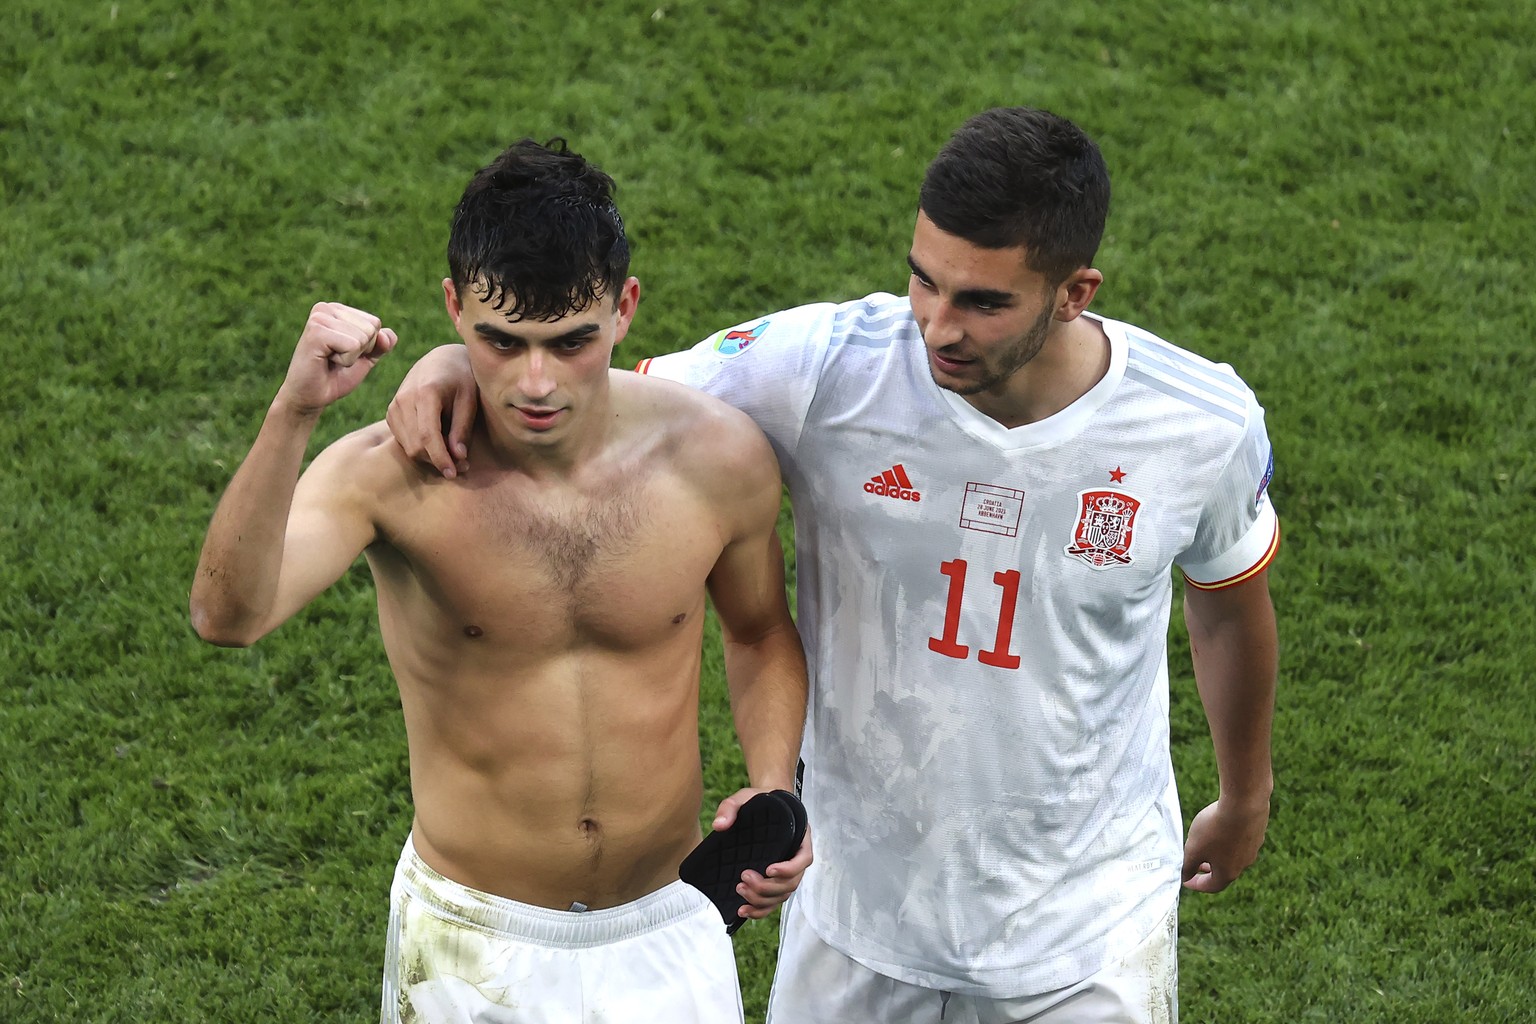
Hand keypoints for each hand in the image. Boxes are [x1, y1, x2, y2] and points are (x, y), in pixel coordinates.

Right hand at [276, 303, 396, 415]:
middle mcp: (326, 308)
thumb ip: (381, 344)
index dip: (367, 346)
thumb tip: (387, 335)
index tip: (343, 353)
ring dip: (351, 357)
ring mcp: (319, 318)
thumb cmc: (335, 376)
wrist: (311, 397)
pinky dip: (345, 360)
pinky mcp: (316, 332)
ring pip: (363, 337)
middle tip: (335, 358)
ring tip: (330, 359)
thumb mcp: (365, 358)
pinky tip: (325, 361)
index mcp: (337, 310)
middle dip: (360, 351)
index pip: (375, 323)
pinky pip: (353, 345)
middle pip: (371, 329)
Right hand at [385, 344, 477, 477]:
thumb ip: (462, 427)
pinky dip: (421, 448)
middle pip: (416, 446)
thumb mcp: (469, 398)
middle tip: (462, 465)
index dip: (440, 458)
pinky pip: (404, 441)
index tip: (453, 473)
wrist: (439, 360)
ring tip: (453, 454)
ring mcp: (394, 407)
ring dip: (430, 457)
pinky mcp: (391, 414)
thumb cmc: (461, 377)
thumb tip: (459, 457)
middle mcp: (404, 400)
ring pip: (408, 447)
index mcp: (424, 393)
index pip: (428, 435)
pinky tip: (439, 442)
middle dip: (438, 460)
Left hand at [711, 788, 813, 922]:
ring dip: (762, 899)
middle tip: (744, 877)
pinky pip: (773, 901)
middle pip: (790, 883)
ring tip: (740, 890)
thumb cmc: (760, 801)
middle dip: (767, 887)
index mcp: (798, 837)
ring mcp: (786, 871)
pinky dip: (760, 909)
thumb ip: (731, 807)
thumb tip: (720, 825)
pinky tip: (744, 909)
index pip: (803, 859)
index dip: (788, 869)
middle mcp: (796, 857)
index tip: (768, 868)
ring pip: (782, 895)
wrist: (763, 804)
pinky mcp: (774, 880)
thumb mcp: (745, 797)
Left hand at [1181, 795, 1269, 892]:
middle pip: (1224, 872)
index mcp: (1228, 872)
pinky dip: (1229, 838)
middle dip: (1208, 869)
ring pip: (1233, 855)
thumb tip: (1185, 876)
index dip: (1197, 884)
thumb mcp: (1193, 849)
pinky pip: (1240, 839)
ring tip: (1207, 843)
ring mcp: (1253, 847)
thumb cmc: (1215, 828)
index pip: (1212, 886)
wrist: (1244, 803)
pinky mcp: (1257, 831)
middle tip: (1196, 863)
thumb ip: (1188, 865)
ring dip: (1219, 853)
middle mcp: (1244, 863)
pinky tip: (1222, 826)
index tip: (1186, 880)